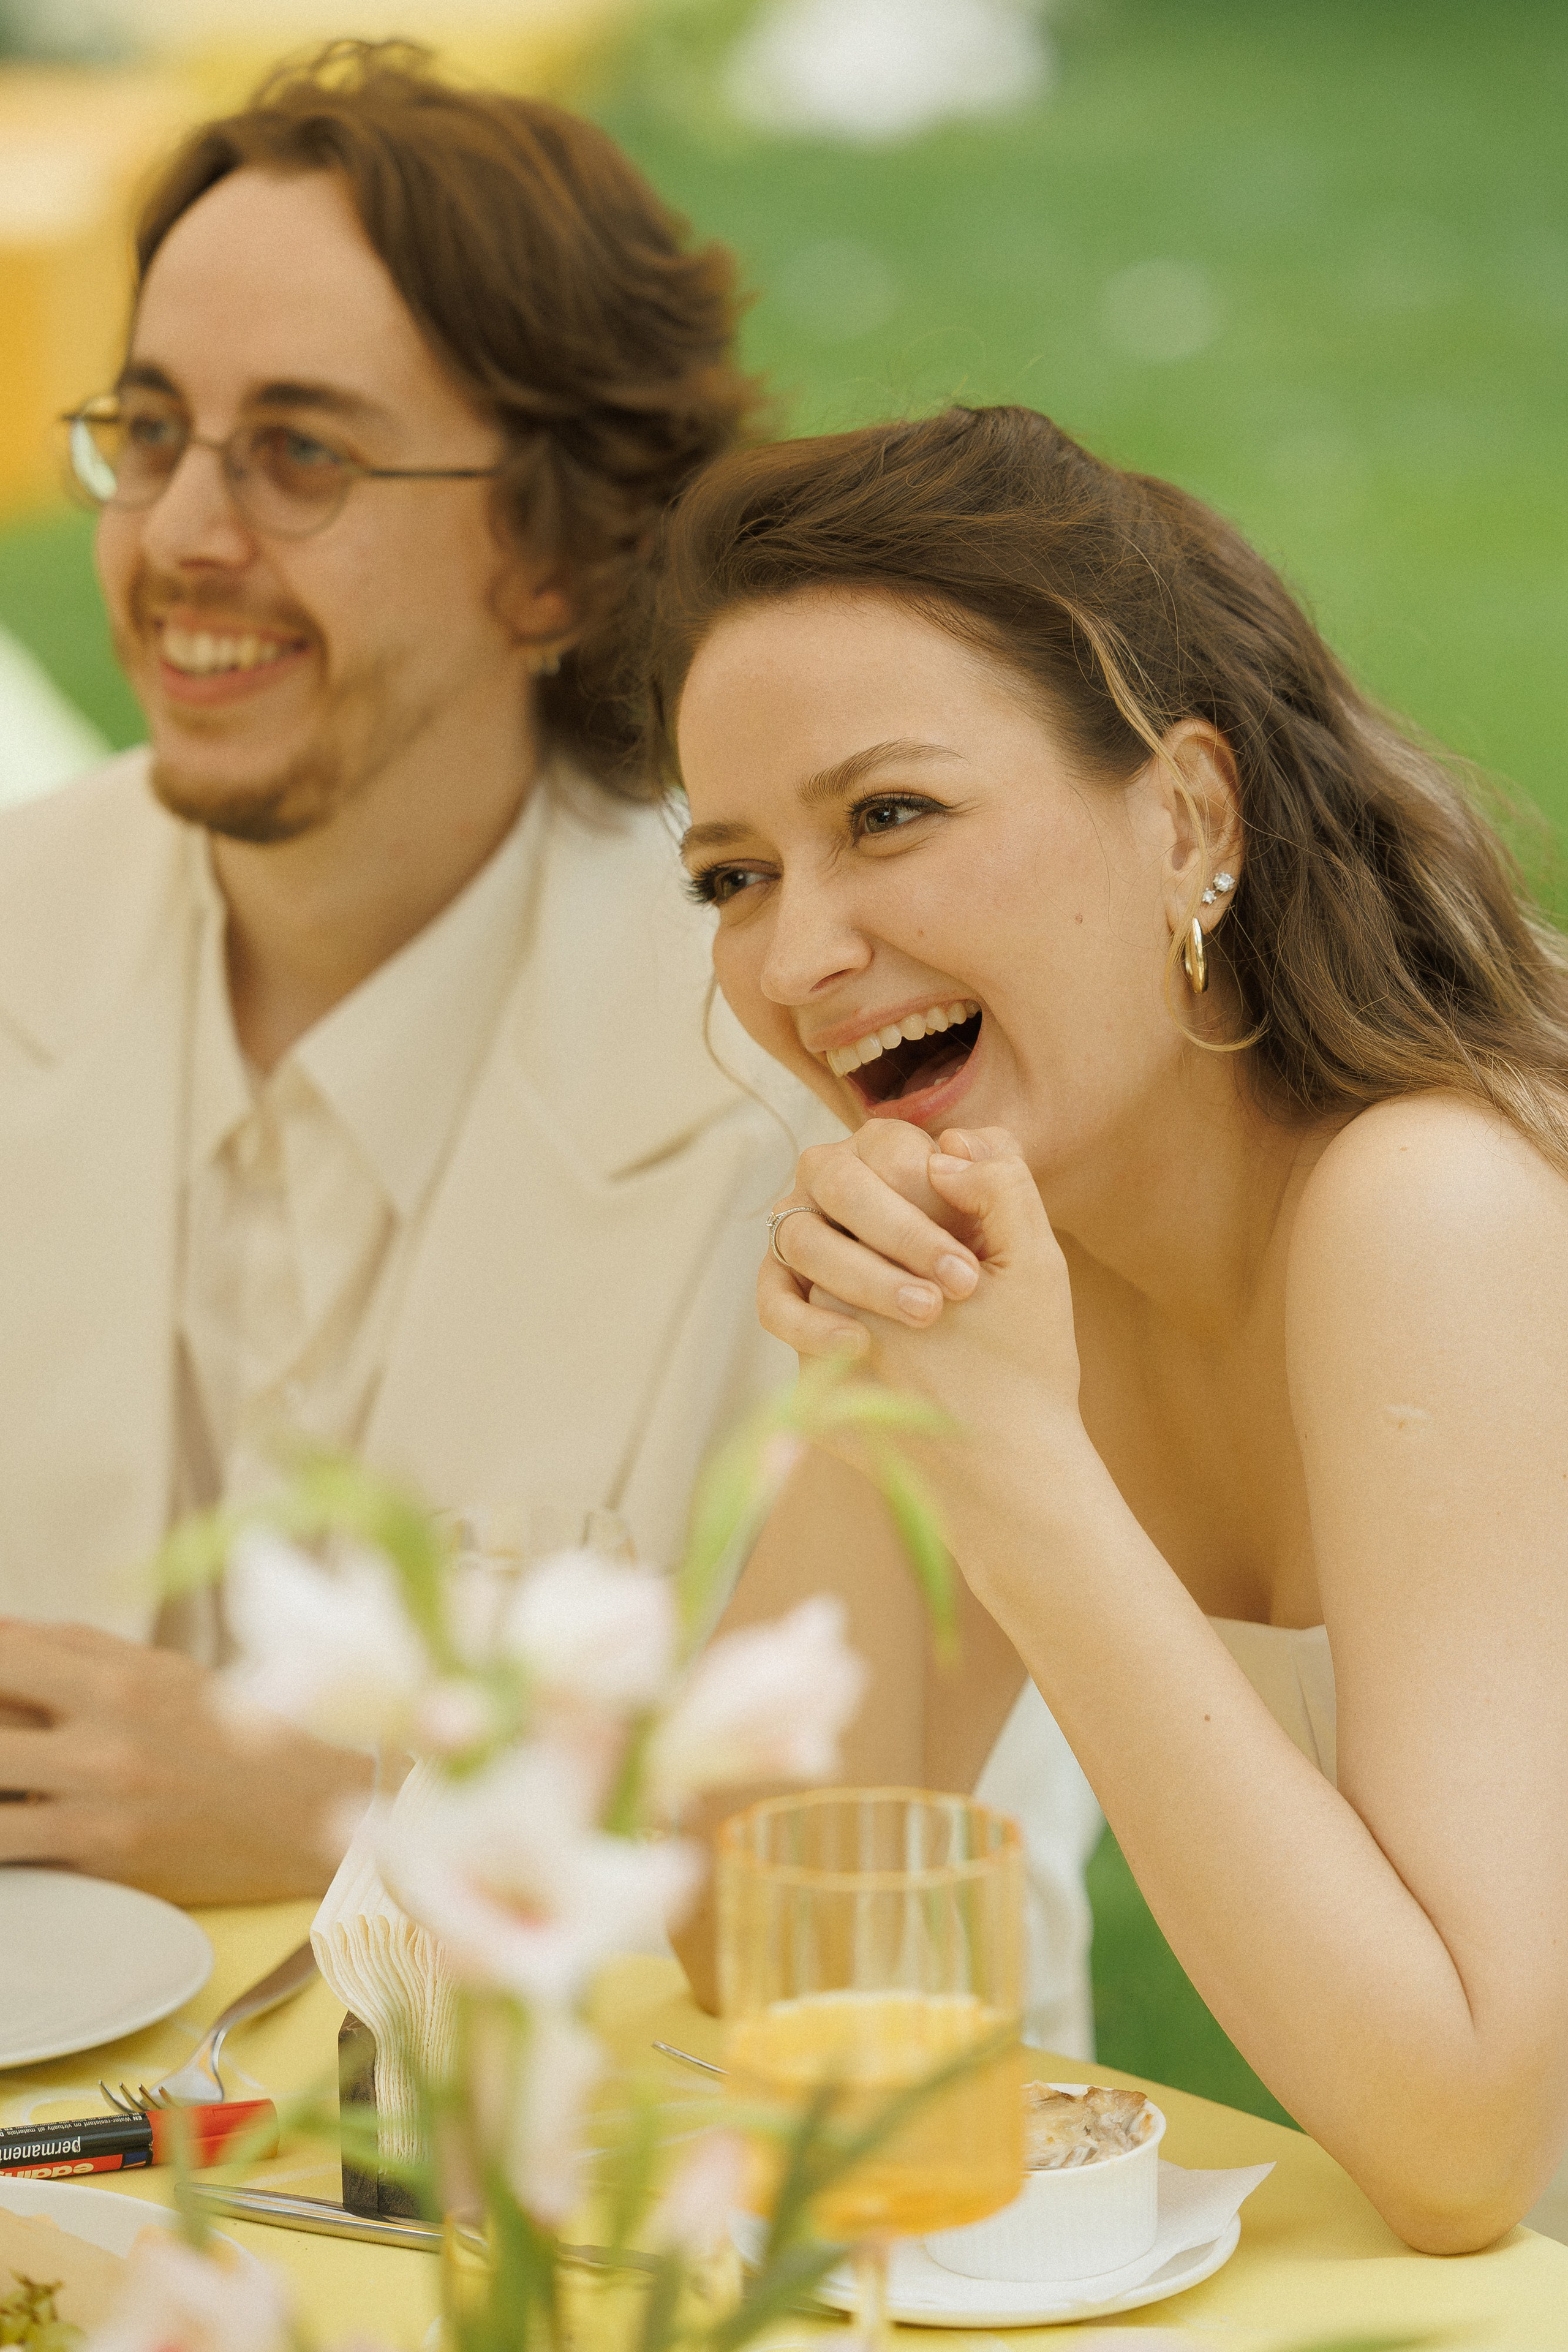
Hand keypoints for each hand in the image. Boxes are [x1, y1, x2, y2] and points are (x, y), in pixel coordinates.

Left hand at [0, 1619, 372, 1902]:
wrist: (306, 1815)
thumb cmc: (233, 1731)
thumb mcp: (162, 1671)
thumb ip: (76, 1648)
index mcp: (119, 1682)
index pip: (3, 1654)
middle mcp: (104, 1746)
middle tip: (9, 1736)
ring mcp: (98, 1814)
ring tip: (11, 1779)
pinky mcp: (99, 1870)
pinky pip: (10, 1855)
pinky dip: (3, 1837)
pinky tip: (14, 1818)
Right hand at [762, 1123, 1089, 1521]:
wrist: (1000, 1447)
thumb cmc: (1022, 1347)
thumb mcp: (1036, 1261)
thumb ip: (1005, 1184)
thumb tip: (946, 1146)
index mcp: (911, 1184)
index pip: (886, 1142)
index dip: (924, 1184)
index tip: (974, 1255)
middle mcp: (853, 1213)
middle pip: (831, 1175)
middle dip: (895, 1227)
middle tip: (956, 1288)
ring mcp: (818, 1265)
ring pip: (799, 1234)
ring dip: (864, 1272)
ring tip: (926, 1317)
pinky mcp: (798, 1321)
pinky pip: (773, 1301)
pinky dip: (810, 1319)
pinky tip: (860, 1347)